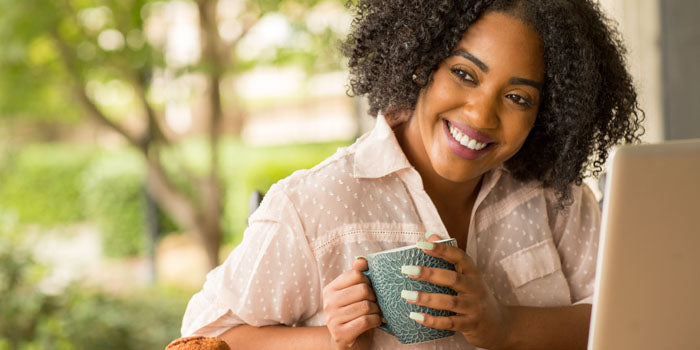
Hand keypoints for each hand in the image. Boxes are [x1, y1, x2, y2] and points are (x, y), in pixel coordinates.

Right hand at [323, 258, 381, 349]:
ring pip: (366, 306)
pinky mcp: (340, 333)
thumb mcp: (353, 294)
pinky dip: (376, 320)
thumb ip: (356, 276)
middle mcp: (328, 303)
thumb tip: (362, 260)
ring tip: (376, 313)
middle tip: (375, 303)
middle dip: (374, 297)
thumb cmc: (353, 315)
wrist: (346, 343)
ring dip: (377, 310)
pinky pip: (366, 321)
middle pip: (363, 289)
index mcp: (330, 289)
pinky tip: (376, 322)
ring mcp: (332, 319)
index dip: (368, 281)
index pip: (355, 274)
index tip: (370, 289)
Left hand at [402, 234, 512, 348]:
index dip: (441, 249)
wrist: (499, 325)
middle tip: (407, 270)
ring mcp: (474, 307)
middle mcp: (475, 288)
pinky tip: (415, 316)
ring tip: (406, 294)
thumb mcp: (468, 275)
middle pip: (453, 279)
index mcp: (473, 273)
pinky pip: (449, 323)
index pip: (459, 256)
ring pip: (449, 302)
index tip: (421, 244)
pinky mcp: (470, 325)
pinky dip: (432, 320)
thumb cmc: (476, 295)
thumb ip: (449, 256)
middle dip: (429, 274)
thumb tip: (428, 235)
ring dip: (427, 298)